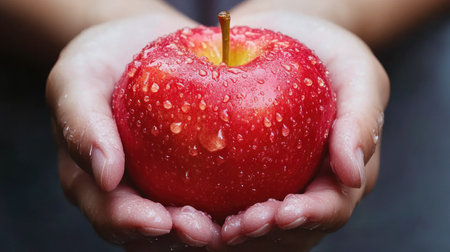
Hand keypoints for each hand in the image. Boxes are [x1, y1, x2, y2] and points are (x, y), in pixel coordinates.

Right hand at [47, 14, 222, 249]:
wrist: (135, 45)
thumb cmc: (100, 62)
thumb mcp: (76, 80)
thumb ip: (81, 122)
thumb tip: (105, 173)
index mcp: (94, 182)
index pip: (110, 214)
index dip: (133, 223)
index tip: (161, 220)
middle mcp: (129, 191)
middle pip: (150, 232)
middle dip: (177, 238)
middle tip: (206, 231)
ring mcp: (162, 184)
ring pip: (184, 223)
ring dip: (208, 230)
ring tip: (233, 225)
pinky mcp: (194, 171)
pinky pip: (212, 194)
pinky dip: (230, 204)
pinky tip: (254, 200)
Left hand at [218, 11, 388, 250]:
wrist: (290, 39)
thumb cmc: (329, 56)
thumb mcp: (358, 74)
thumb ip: (362, 119)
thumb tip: (351, 174)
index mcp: (340, 175)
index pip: (331, 208)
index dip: (309, 217)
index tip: (281, 213)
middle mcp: (307, 189)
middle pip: (290, 233)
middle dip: (263, 235)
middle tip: (233, 229)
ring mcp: (273, 186)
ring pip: (255, 231)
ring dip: (229, 237)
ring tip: (200, 229)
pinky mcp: (240, 178)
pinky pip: (223, 206)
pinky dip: (205, 217)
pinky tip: (182, 213)